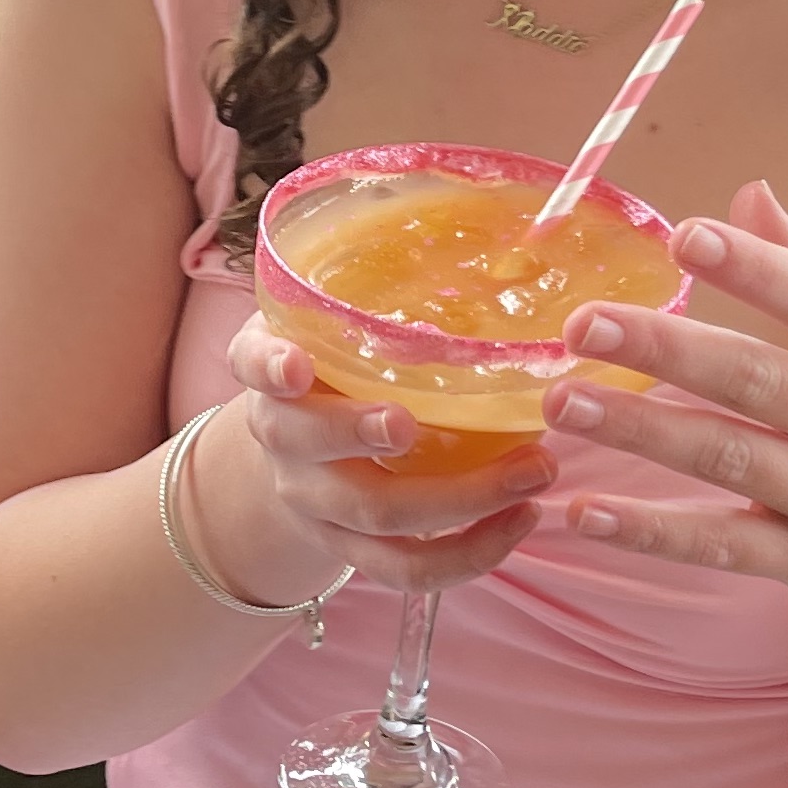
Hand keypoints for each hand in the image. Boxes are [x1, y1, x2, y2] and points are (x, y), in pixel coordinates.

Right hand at [210, 310, 554, 598]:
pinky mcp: (354, 552)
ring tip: (534, 471)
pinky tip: (522, 520)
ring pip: (375, 517)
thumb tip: (487, 217)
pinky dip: (471, 554)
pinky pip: (408, 570)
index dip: (270, 366)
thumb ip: (370, 288)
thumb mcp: (325, 322)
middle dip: (363, 433)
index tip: (296, 366)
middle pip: (312, 446)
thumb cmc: (331, 369)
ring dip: (461, 499)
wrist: (286, 464)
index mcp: (274, 372)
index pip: (253, 362)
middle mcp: (284, 441)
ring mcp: (317, 504)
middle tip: (414, 422)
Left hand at [544, 181, 787, 716]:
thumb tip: (747, 193)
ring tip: (563, 401)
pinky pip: (723, 547)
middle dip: (666, 352)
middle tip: (581, 323)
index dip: (756, 269)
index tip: (685, 235)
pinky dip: (651, 532)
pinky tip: (582, 512)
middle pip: (761, 382)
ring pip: (730, 463)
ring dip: (640, 433)